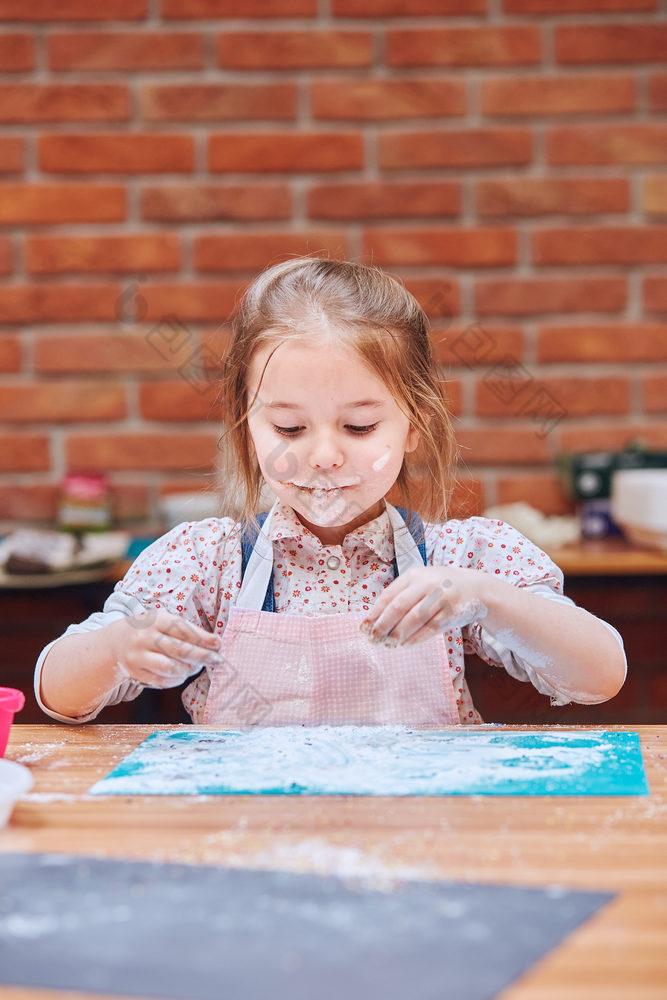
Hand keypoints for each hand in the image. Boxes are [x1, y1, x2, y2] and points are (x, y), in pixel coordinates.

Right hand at [108, 608, 222, 688]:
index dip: (202, 638)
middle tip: (217, 660)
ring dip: (188, 669)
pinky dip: (176, 679)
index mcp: (155, 619)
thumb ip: (186, 630)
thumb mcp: (164, 621)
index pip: (182, 629)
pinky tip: (181, 674)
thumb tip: (214, 643)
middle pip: (179, 650)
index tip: (218, 644)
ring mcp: (138, 655)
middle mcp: (145, 637)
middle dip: (202, 656)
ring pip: (171, 668)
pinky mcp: (135, 672)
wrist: (116, 641)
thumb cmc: (150, 630)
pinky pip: (162, 680)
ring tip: (196, 667)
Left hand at [361, 566, 488, 646]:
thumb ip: (401, 595)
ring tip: (388, 643)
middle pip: (399, 607)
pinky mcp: (452, 612)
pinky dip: (416, 638)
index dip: (374, 613)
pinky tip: (406, 644)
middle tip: (373, 638)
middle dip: (383, 625)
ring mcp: (441, 597)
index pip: (388, 595)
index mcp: (414, 575)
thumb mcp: (421, 583)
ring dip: (399, 634)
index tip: (364, 627)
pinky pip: (430, 628)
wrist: (476, 588)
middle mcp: (427, 584)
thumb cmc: (441, 587)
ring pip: (414, 618)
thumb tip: (376, 618)